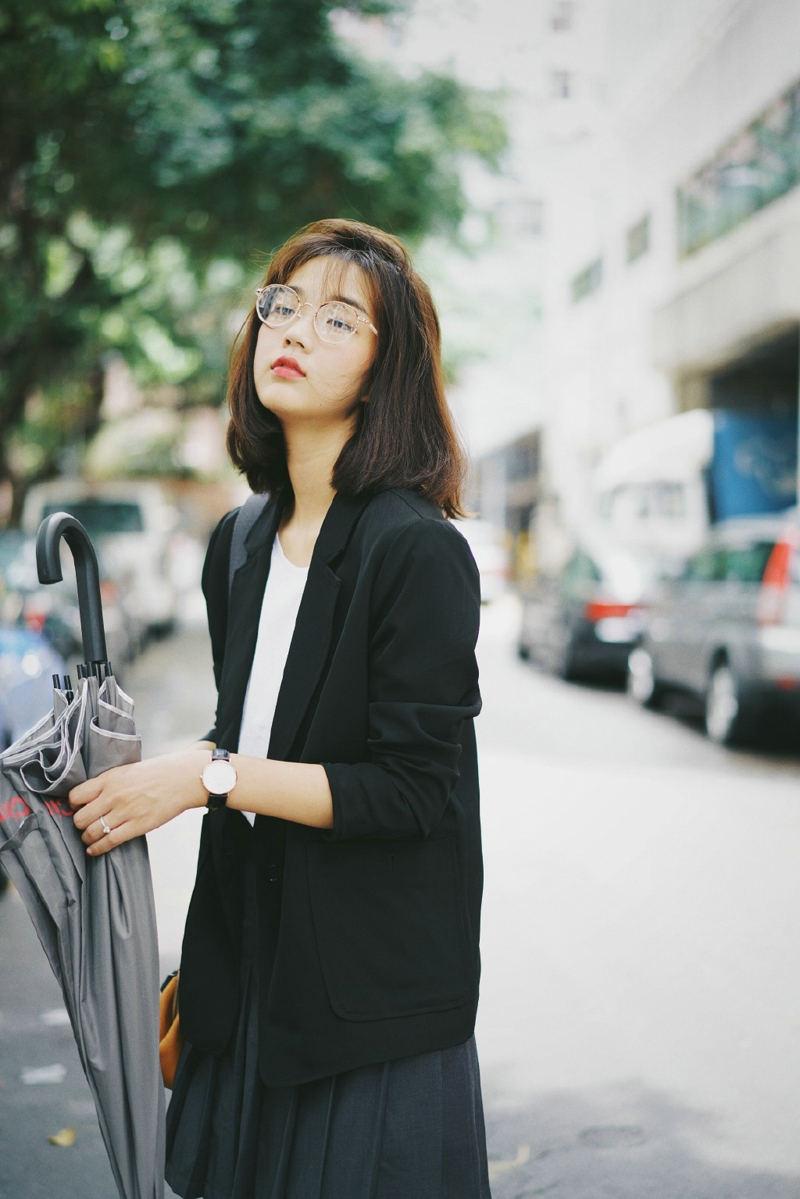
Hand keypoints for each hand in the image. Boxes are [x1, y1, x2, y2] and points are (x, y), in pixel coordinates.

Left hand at [69, 750, 209, 855]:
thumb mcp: (128, 770)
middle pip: (80, 818)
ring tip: (89, 839)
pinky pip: (108, 842)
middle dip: (79, 824)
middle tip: (84, 825)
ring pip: (91, 832)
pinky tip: (93, 850)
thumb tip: (93, 795)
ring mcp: (124, 812)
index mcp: (109, 779)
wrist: (184, 778)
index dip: (73, 805)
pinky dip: (97, 849)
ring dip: (86, 838)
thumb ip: (110, 782)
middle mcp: (113, 795)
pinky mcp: (136, 826)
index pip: (76, 796)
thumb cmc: (159, 772)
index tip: (77, 808)